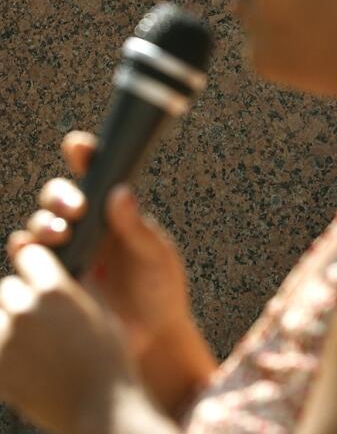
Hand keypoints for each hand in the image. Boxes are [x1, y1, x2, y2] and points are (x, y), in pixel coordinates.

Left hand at [0, 243, 136, 433]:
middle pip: (8, 287)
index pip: (29, 256)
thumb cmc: (109, 358)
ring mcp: (4, 339)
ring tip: (35, 340)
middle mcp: (24, 309)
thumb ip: (81, 285)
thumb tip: (71, 268)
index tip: (43, 273)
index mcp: (55, 290)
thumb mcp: (103, 311)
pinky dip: (6, 346)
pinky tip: (28, 358)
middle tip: (44, 316)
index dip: (38, 264)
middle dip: (24, 297)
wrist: (99, 407)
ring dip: (10, 321)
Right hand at [7, 132, 213, 415]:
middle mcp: (87, 227)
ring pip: (39, 225)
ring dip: (44, 222)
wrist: (151, 340)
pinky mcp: (52, 278)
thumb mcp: (156, 257)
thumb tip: (121, 191)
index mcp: (115, 213)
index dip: (83, 155)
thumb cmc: (161, 291)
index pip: (96, 175)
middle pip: (59, 197)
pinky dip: (26, 250)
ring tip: (61, 233)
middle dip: (60, 195)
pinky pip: (27, 259)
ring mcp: (67, 252)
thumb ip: (137, 228)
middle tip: (76, 207)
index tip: (78, 145)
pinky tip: (33, 252)